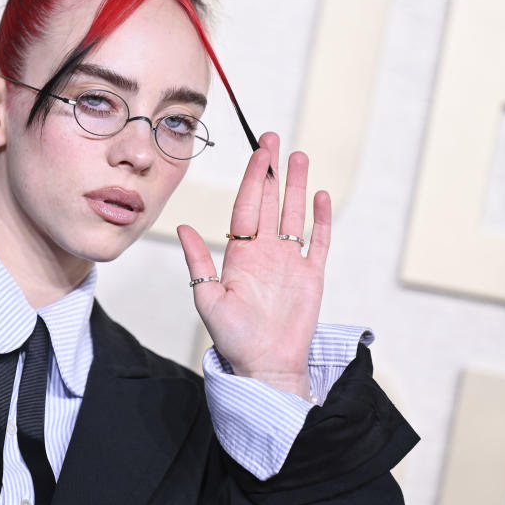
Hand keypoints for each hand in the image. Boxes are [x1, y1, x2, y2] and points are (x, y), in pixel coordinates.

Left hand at [177, 132, 329, 398]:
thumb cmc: (233, 338)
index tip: (258, 152)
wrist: (265, 365)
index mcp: (241, 252)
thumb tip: (183, 228)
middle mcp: (266, 250)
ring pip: (295, 214)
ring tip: (300, 156)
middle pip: (270, 201)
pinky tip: (320, 196)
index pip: (247, 205)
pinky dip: (321, 219)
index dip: (253, 178)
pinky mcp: (312, 275)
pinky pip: (319, 241)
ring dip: (297, 186)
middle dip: (272, 170)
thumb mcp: (208, 298)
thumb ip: (199, 262)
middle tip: (273, 138)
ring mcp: (290, 261)